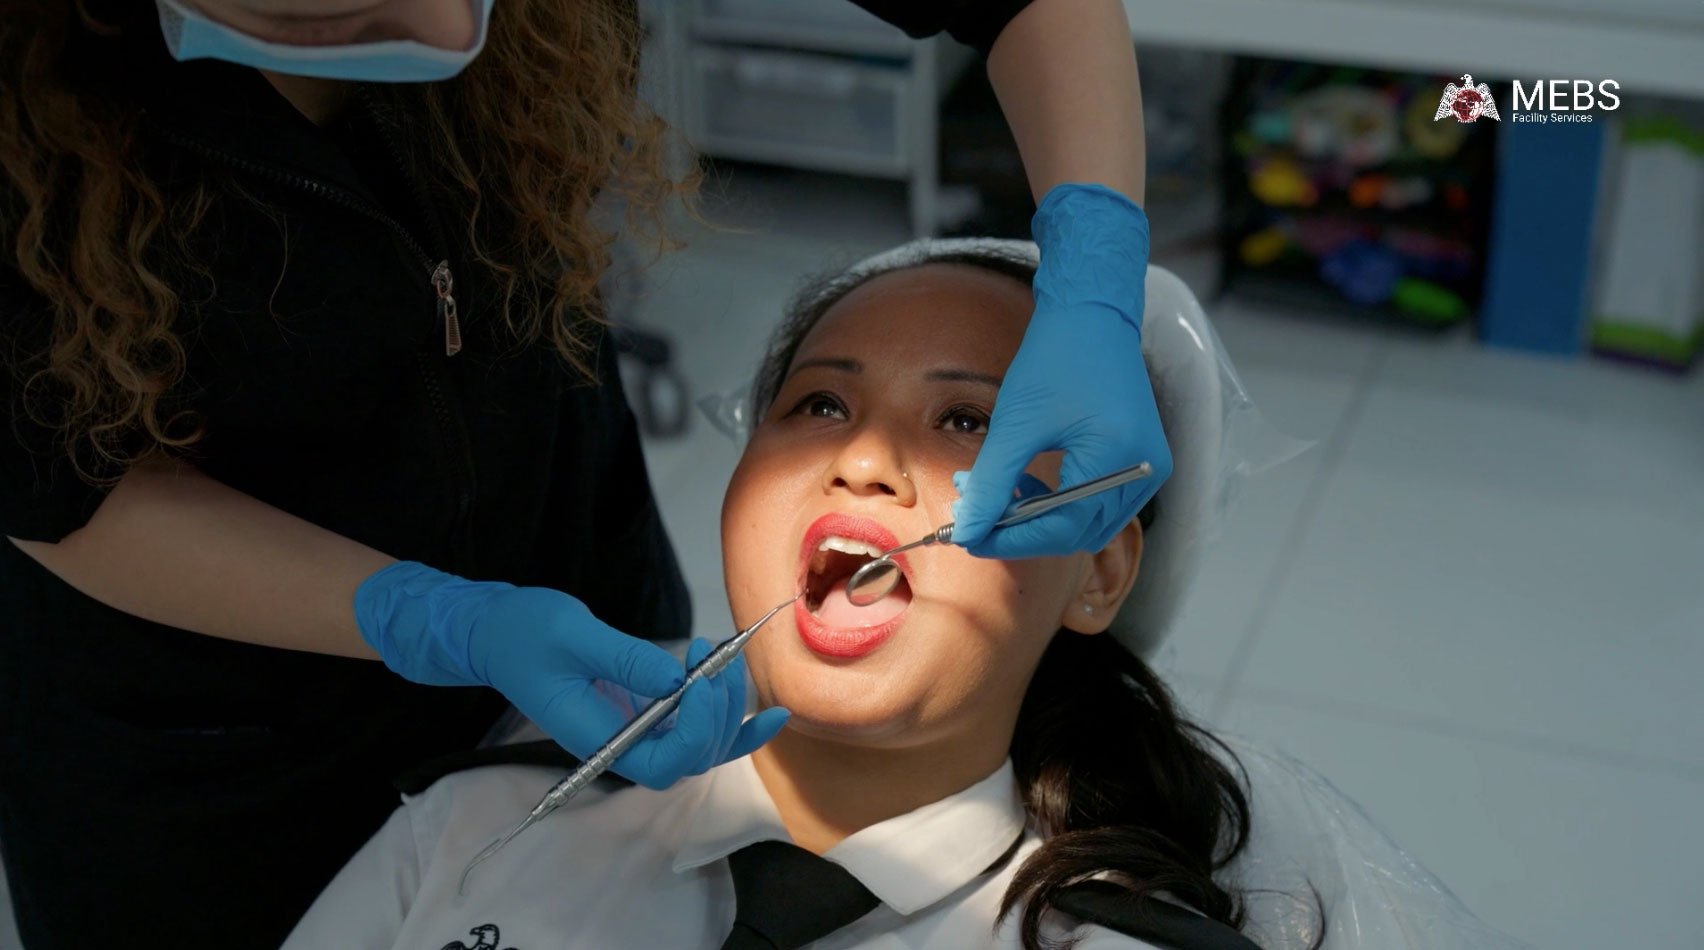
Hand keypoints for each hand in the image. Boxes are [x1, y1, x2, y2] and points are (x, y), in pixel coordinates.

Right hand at [354, 562, 788, 788]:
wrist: (500, 634)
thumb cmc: (524, 633)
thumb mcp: (570, 634)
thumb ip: (622, 658)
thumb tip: (677, 679)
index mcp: (594, 738)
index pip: (661, 765)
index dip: (694, 732)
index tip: (700, 682)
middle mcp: (620, 747)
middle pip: (691, 758)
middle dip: (715, 711)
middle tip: (713, 656)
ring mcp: (635, 734)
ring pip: (702, 747)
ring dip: (727, 708)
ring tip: (725, 658)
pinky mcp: (647, 715)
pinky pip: (698, 734)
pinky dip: (736, 727)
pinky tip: (770, 714)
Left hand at [951, 183, 1171, 557]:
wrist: (1093, 314)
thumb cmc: (1057, 357)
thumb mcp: (1016, 422)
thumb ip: (991, 482)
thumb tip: (968, 530)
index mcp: (1120, 459)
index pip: (1062, 529)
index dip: (1010, 539)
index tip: (968, 538)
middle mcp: (1144, 472)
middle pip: (1076, 533)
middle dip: (1021, 528)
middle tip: (973, 514)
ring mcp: (1147, 468)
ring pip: (1084, 523)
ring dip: (1036, 517)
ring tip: (993, 489)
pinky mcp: (1139, 462)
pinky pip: (1095, 503)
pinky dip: (1056, 502)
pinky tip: (1021, 480)